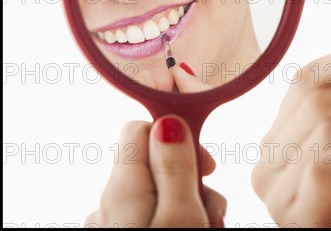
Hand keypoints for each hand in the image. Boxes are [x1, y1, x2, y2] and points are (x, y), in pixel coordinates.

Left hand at [85, 116, 225, 226]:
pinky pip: (148, 216)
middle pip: (154, 164)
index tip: (207, 164)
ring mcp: (111, 225)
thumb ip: (175, 167)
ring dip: (186, 202)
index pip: (141, 128)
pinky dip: (172, 220)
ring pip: (156, 193)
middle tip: (212, 208)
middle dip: (190, 177)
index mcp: (122, 188)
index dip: (180, 137)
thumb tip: (169, 121)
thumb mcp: (182, 217)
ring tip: (207, 225)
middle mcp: (107, 203)